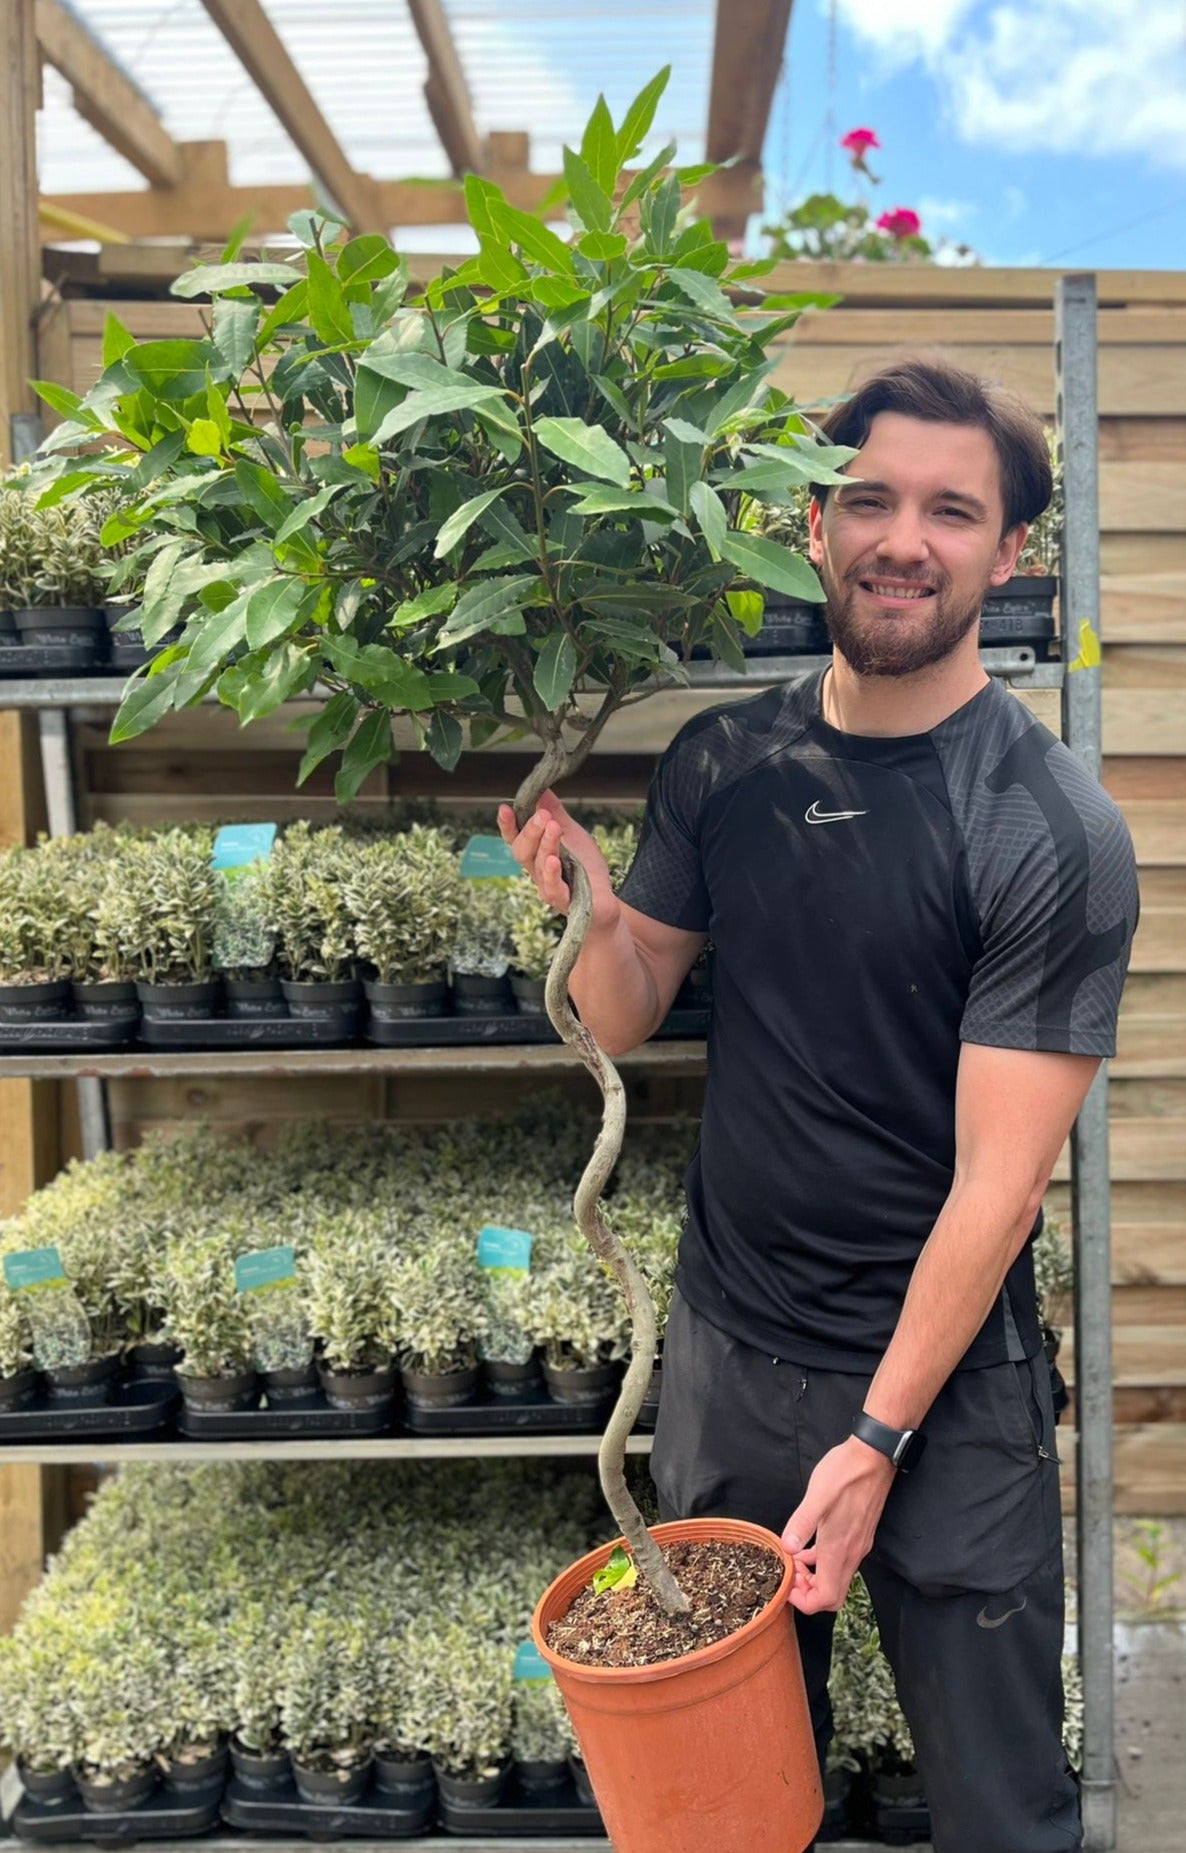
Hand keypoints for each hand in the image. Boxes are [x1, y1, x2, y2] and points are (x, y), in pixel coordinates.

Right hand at [496, 792, 620, 932]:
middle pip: (522, 851)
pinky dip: (552, 874)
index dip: (507, 824)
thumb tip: (542, 788)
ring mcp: (547, 887)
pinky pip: (553, 888)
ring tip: (553, 827)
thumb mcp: (572, 834)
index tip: (505, 807)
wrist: (605, 900)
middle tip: (542, 815)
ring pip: (538, 866)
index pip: (515, 838)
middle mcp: (536, 871)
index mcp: (535, 853)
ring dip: (545, 845)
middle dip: (530, 830)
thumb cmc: (585, 868)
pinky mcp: (564, 901)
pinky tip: (554, 860)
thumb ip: (556, 814)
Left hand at [781, 1437, 895, 1613]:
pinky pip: (840, 1561)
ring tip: (794, 1559)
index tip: (787, 1584)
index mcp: (838, 1549)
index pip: (825, 1598)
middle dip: (808, 1594)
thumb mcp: (817, 1496)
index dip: (804, 1601)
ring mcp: (858, 1545)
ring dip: (815, 1578)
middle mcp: (851, 1553)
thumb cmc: (845, 1473)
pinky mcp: (860, 1534)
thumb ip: (802, 1524)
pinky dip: (823, 1562)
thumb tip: (787, 1547)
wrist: (874, 1456)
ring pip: (836, 1579)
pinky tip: (808, 1546)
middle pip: (832, 1596)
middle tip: (790, 1573)